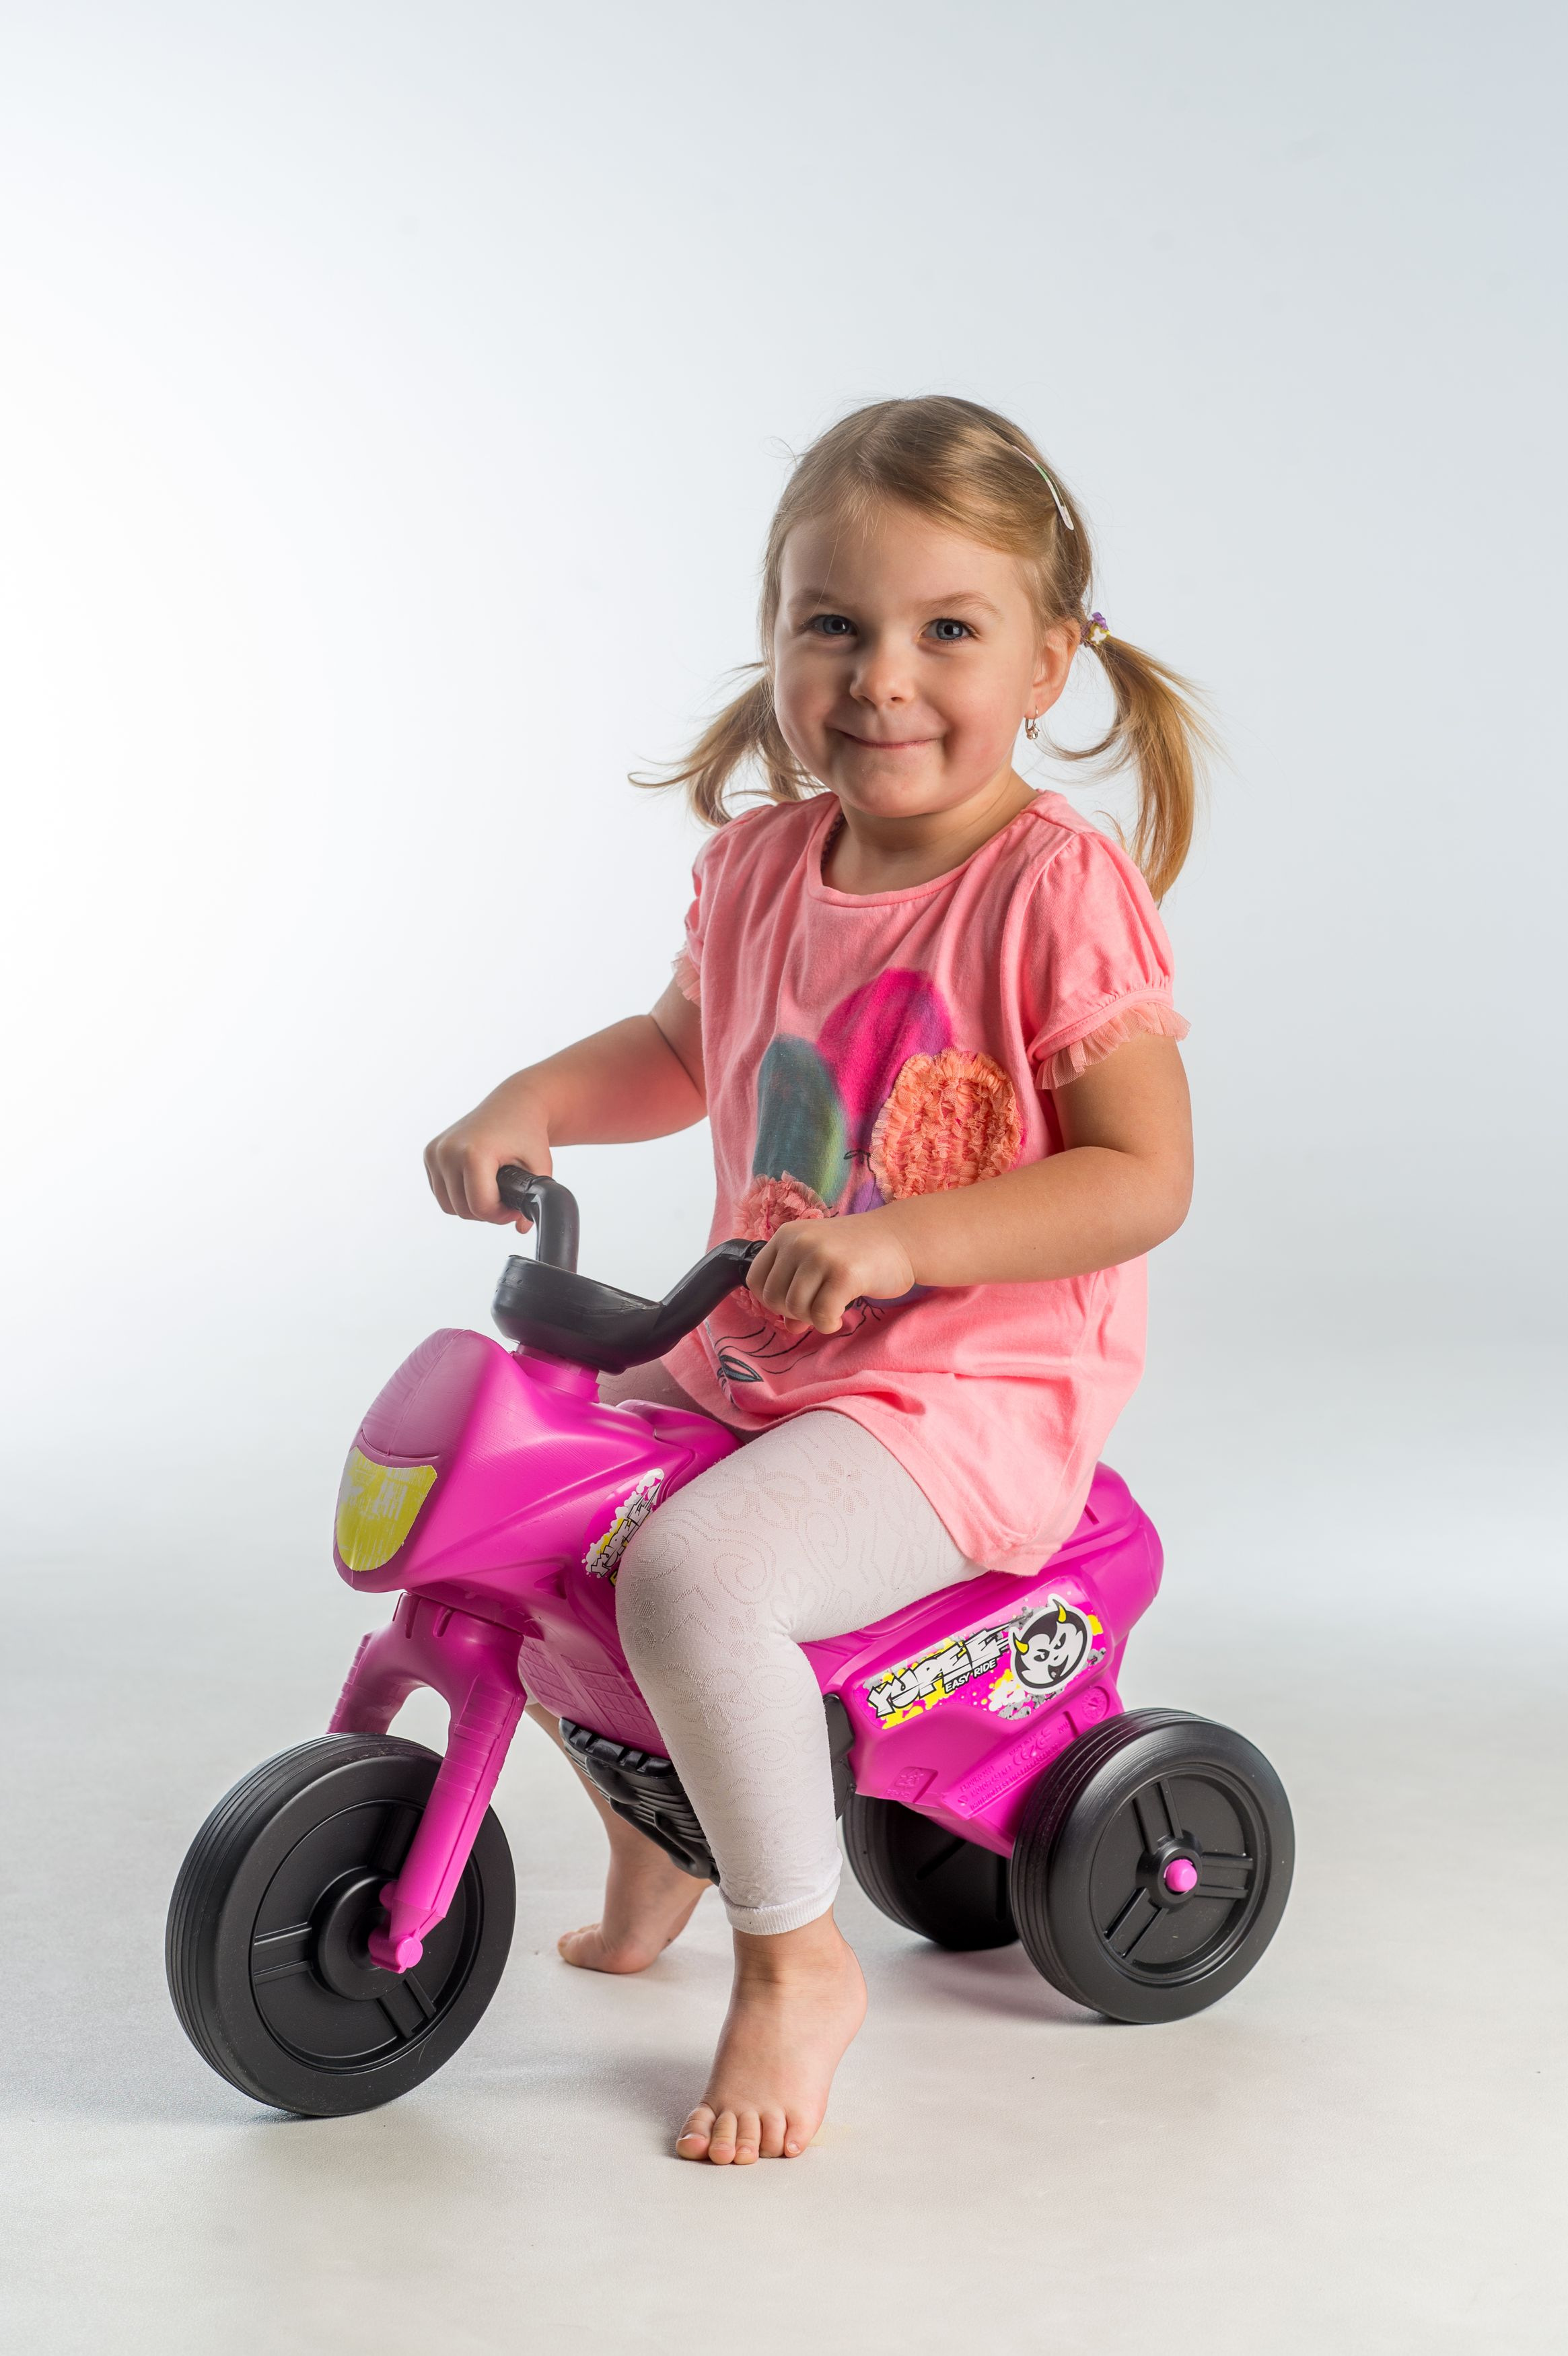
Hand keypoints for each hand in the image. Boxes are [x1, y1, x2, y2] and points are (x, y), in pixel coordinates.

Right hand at [425, 1079, 552, 1228]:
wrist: (513, 1104)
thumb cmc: (527, 1133)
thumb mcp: (540, 1167)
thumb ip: (535, 1200)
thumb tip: (522, 1229)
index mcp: (473, 1152)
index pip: (480, 1207)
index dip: (501, 1215)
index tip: (515, 1206)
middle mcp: (448, 1151)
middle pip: (463, 1210)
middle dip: (488, 1212)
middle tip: (507, 1199)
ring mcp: (435, 1151)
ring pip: (448, 1205)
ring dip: (471, 1206)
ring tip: (493, 1192)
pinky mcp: (429, 1153)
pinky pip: (440, 1192)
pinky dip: (458, 1194)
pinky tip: (477, 1181)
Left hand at [747, 1212, 915, 1334]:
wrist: (902, 1239)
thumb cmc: (858, 1253)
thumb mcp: (819, 1262)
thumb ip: (797, 1288)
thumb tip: (789, 1326)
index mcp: (787, 1235)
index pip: (755, 1280)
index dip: (772, 1299)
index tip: (795, 1300)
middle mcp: (799, 1242)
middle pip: (773, 1298)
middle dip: (794, 1312)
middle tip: (818, 1306)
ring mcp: (821, 1256)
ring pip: (795, 1309)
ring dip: (814, 1318)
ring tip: (832, 1309)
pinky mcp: (844, 1274)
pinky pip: (822, 1315)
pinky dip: (829, 1323)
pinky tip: (841, 1314)